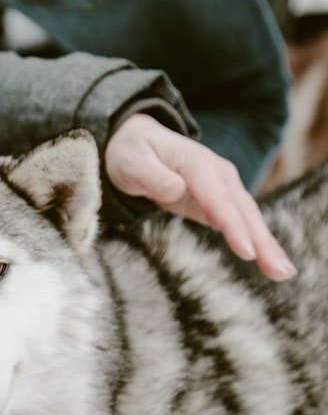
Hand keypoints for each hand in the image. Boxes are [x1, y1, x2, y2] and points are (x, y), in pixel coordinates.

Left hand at [104, 113, 295, 281]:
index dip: (233, 225)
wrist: (137, 141)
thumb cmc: (133, 152)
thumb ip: (152, 175)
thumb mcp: (132, 161)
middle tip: (281, 272)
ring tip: (283, 273)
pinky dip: (256, 242)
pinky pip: (241, 223)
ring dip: (267, 246)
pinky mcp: (219, 201)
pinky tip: (270, 262)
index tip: (247, 252)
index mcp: (198, 163)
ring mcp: (223, 187)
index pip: (218, 198)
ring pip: (248, 218)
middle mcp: (218, 174)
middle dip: (262, 242)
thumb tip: (175, 188)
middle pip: (243, 211)